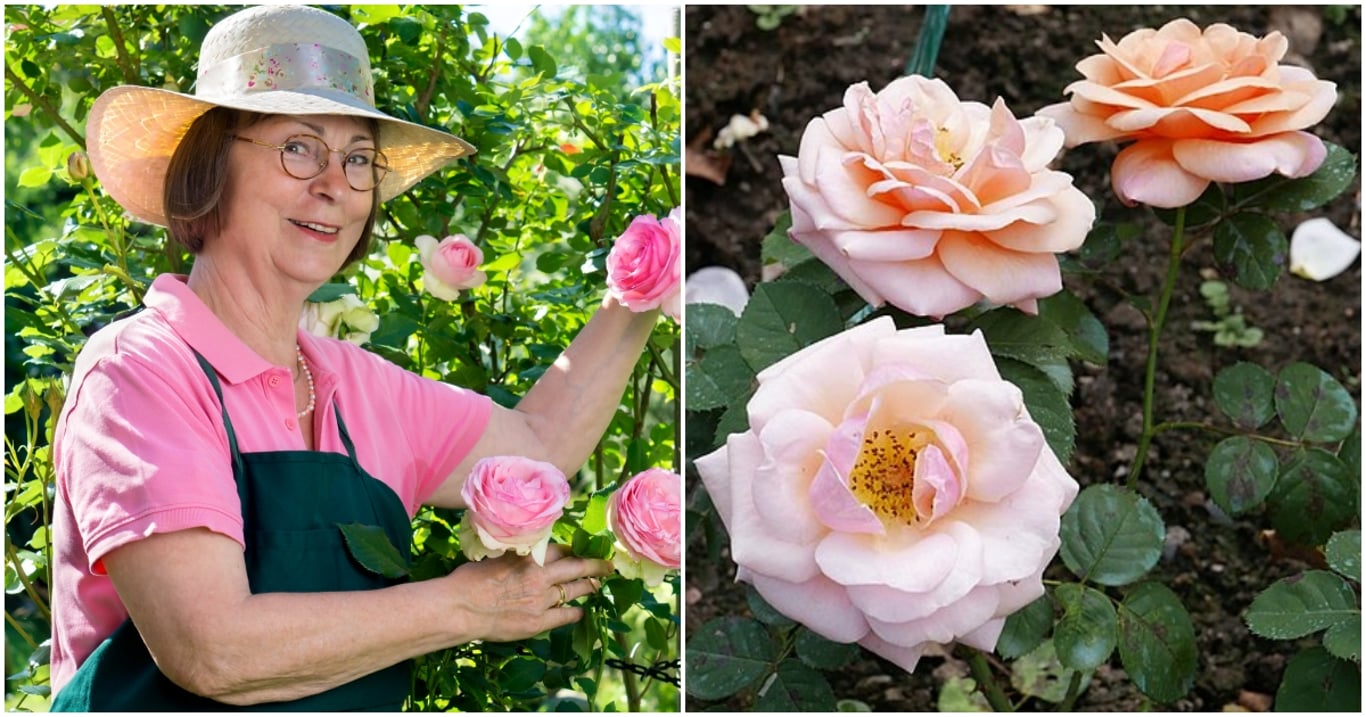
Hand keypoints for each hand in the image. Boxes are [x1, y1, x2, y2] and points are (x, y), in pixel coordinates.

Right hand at [444, 544, 609, 642]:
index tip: (581, 549)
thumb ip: (516, 556)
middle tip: (608, 564)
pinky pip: (565, 616)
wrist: (460, 608)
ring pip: (576, 590)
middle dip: (596, 565)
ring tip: (598, 585)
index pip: (561, 549)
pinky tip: (581, 612)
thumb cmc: (469, 580)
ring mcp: (541, 600)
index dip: (573, 550)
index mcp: (529, 556)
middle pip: (577, 566)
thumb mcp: (496, 557)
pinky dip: (575, 613)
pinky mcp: (537, 622)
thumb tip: (524, 554)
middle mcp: (540, 575)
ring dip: (590, 587)